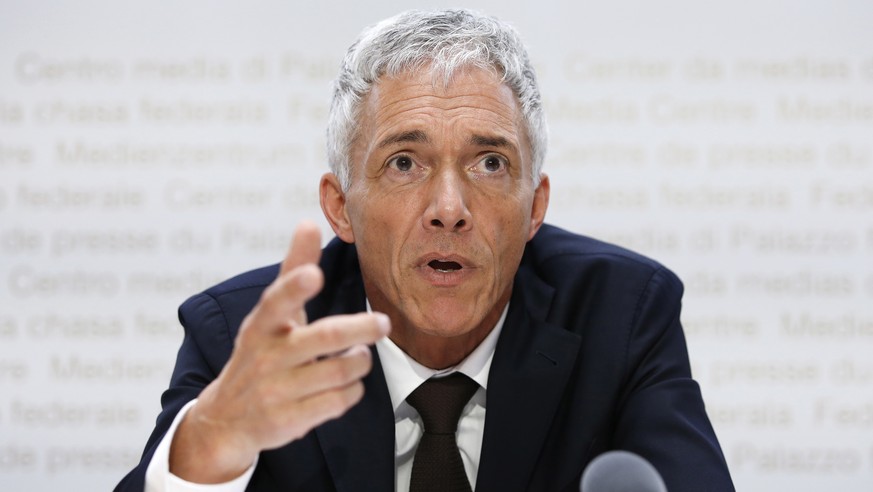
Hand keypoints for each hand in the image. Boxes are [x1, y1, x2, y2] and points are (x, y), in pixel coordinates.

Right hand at [169, 221, 389, 482]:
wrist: (227, 418)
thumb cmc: (262, 352)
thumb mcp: (271, 314)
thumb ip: (292, 270)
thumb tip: (308, 222)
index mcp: (260, 325)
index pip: (277, 302)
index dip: (295, 287)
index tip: (313, 274)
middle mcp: (265, 357)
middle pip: (324, 337)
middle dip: (359, 328)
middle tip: (384, 323)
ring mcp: (275, 391)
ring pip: (340, 370)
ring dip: (360, 361)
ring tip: (360, 355)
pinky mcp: (288, 421)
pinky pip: (339, 401)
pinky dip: (353, 390)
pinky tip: (348, 384)